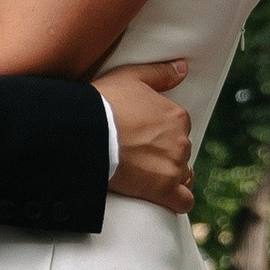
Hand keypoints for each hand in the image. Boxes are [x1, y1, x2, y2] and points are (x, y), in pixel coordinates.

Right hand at [97, 60, 192, 213]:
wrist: (86, 131)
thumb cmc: (104, 101)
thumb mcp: (131, 77)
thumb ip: (161, 73)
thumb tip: (183, 68)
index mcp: (177, 116)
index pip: (179, 129)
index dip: (160, 133)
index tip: (141, 137)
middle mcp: (181, 141)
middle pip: (180, 152)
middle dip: (164, 155)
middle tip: (137, 156)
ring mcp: (174, 166)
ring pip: (183, 176)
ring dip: (170, 176)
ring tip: (147, 176)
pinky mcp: (163, 190)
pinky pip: (183, 201)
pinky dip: (177, 201)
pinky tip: (165, 198)